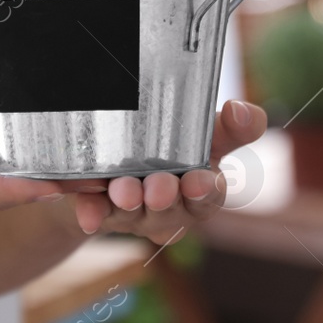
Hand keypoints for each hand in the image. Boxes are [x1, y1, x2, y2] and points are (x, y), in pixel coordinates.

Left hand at [63, 100, 267, 244]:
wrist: (117, 161)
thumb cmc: (172, 147)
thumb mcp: (205, 134)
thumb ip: (230, 126)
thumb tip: (241, 109)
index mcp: (199, 188)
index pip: (209, 195)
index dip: (206, 191)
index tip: (199, 181)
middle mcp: (168, 207)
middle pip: (170, 210)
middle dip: (165, 198)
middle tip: (159, 189)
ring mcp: (133, 213)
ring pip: (132, 213)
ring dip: (128, 202)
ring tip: (123, 191)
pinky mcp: (99, 211)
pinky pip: (94, 213)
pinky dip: (90, 209)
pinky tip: (81, 207)